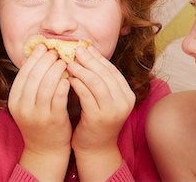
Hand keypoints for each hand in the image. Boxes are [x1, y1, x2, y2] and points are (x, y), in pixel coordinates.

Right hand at [8, 44, 70, 180]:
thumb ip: (32, 82)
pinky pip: (58, 98)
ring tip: (64, 62)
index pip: (23, 73)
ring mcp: (37, 115)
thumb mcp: (29, 102)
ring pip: (46, 85)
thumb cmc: (40, 120)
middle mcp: (22, 107)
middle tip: (56, 51)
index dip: (34, 58)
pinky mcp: (52, 120)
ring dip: (56, 70)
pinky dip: (63, 85)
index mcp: (14, 100)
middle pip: (34, 76)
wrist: (45, 149)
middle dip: (46, 60)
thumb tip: (39, 54)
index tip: (44, 47)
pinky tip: (69, 77)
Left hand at [67, 46, 135, 179]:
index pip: (112, 70)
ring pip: (97, 83)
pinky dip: (78, 84)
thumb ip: (98, 79)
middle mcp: (124, 102)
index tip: (84, 47)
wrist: (95, 148)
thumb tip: (86, 52)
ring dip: (82, 70)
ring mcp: (113, 111)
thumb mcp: (102, 98)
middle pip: (105, 74)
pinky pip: (87, 96)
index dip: (97, 57)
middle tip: (75, 50)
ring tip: (69, 62)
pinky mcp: (99, 119)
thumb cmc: (95, 119)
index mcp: (127, 94)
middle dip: (89, 60)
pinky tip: (68, 78)